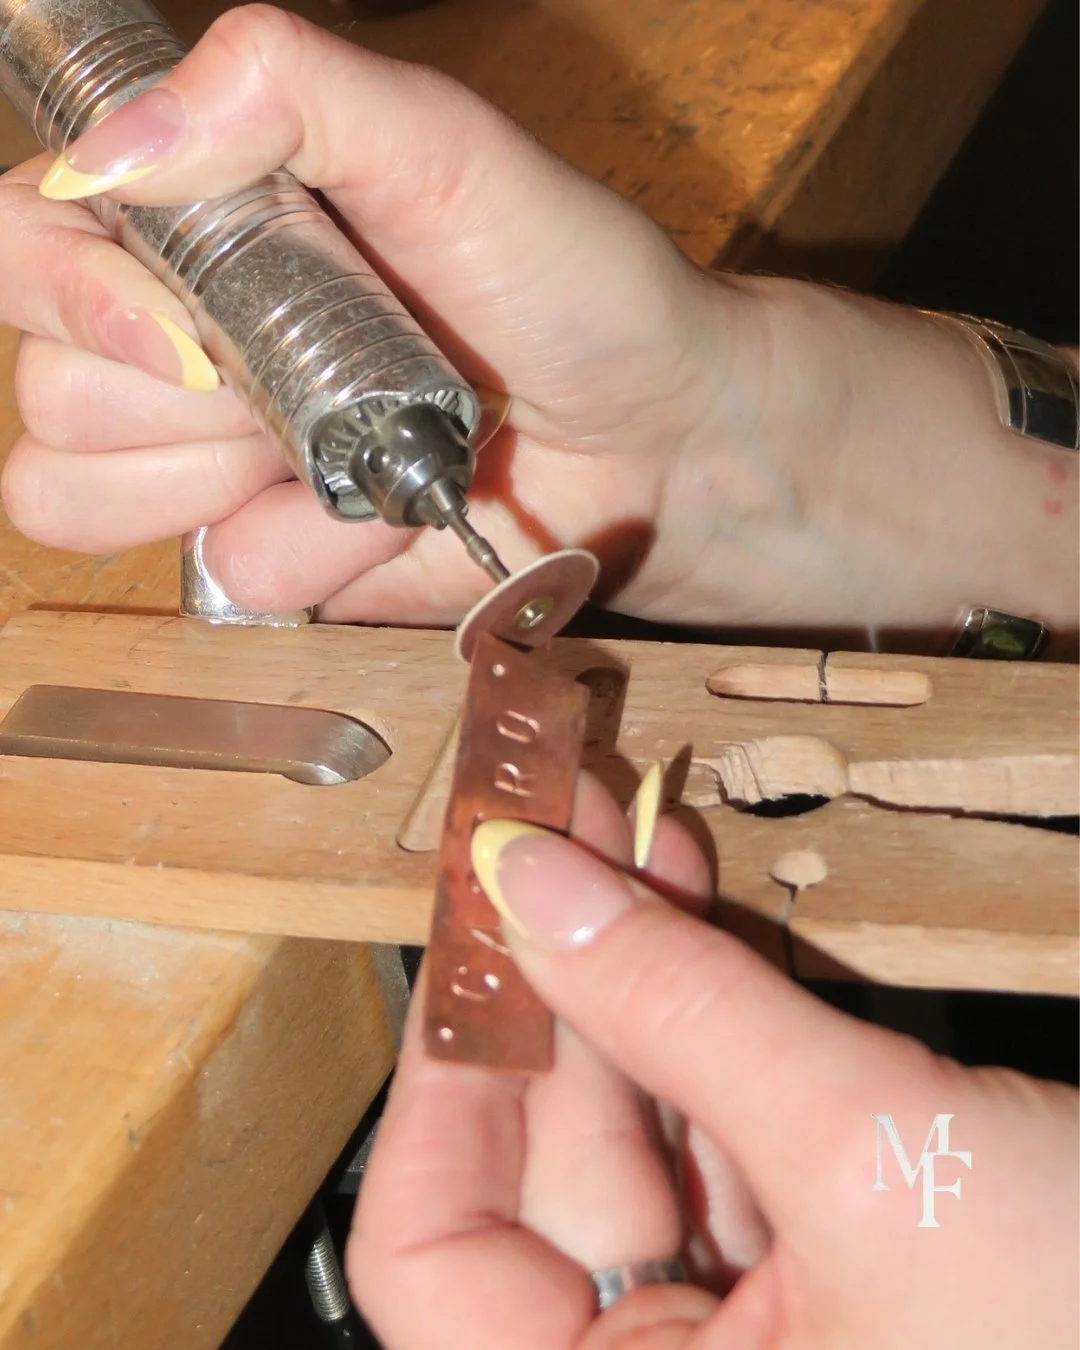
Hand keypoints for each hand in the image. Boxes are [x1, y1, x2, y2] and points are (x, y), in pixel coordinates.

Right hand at [0, 5, 763, 626]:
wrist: (653, 436)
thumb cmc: (566, 278)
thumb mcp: (445, 144)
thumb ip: (287, 93)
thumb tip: (110, 146)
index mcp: (196, 221)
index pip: (27, 245)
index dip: (79, 291)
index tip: (198, 321)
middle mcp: (180, 339)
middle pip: (54, 390)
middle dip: (187, 395)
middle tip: (324, 369)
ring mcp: (215, 461)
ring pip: (81, 495)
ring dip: (227, 478)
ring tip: (352, 441)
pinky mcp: (267, 553)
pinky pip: (219, 572)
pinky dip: (309, 547)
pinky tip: (387, 512)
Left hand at [347, 774, 1078, 1349]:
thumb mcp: (869, 1153)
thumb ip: (681, 1008)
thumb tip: (523, 878)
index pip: (437, 1257)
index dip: (441, 1076)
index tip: (470, 917)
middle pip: (547, 1169)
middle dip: (552, 984)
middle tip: (545, 831)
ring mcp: (754, 1329)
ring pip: (638, 1131)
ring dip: (630, 976)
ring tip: (619, 833)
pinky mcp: (822, 1264)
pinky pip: (725, 1128)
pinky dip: (708, 1015)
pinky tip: (690, 904)